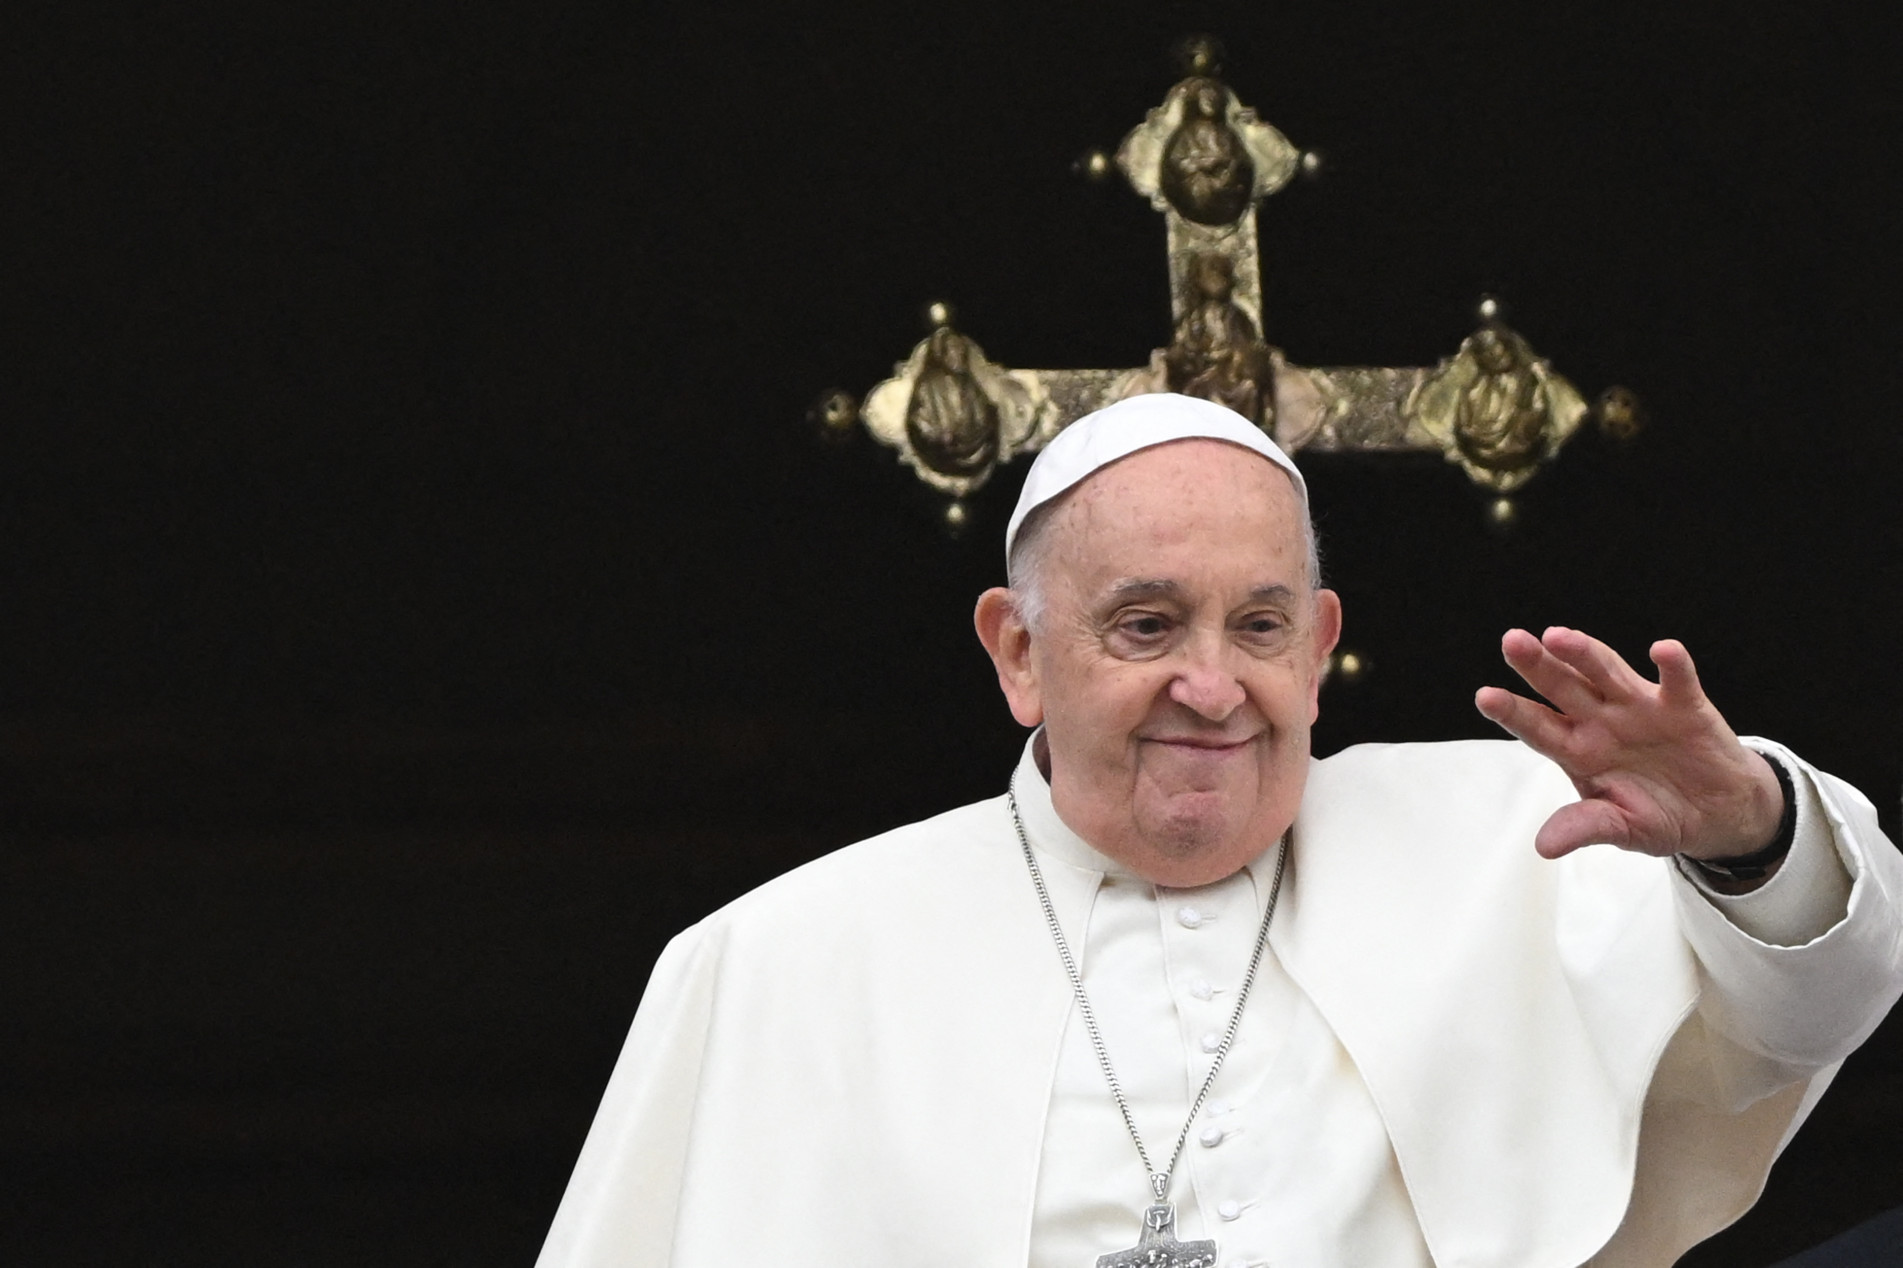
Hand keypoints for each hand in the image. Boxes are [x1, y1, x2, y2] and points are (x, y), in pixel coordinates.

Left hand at [1474, 627, 1784, 863]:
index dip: (1513, 712)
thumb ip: (1586, 827)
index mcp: (1578, 749)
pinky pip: (1678, 682)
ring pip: (1608, 673)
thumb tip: (1544, 847)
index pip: (1539, 727)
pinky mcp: (1686, 707)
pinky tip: (1663, 650)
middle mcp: (1602, 720)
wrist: (1717, 813)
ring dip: (1585, 654)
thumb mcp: (1621, 828)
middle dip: (1538, 666)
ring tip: (1558, 637)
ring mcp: (1641, 709)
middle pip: (1564, 688)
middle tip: (1513, 643)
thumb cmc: (1659, 814)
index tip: (1486, 697)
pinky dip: (1673, 666)